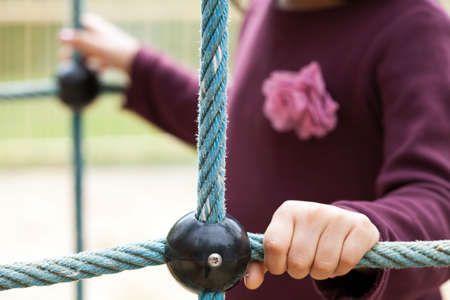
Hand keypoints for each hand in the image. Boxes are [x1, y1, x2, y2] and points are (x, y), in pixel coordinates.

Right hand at [59, 13, 139, 72]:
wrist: (140, 65)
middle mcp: (104, 34)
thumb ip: (78, 41)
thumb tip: (60, 36)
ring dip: (86, 61)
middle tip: (66, 61)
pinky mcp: (116, 59)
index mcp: (98, 26)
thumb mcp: (94, 45)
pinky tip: (96, 74)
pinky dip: (98, 68)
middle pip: (85, 40)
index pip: (83, 23)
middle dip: (76, 50)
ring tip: (79, 70)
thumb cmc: (117, 51)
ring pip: (93, 53)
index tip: (64, 43)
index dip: (73, 33)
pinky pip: (102, 62)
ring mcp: (110, 47)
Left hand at [245, 201, 379, 288]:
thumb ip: (261, 263)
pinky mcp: (359, 226)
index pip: (274, 246)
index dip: (276, 265)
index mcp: (287, 212)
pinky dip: (341, 269)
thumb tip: (250, 283)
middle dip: (300, 271)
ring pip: (323, 266)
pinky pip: (346, 263)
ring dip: (321, 272)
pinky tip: (339, 257)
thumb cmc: (303, 237)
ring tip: (322, 259)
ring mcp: (336, 216)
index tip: (282, 265)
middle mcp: (311, 210)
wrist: (341, 223)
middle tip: (306, 261)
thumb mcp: (281, 244)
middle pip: (298, 261)